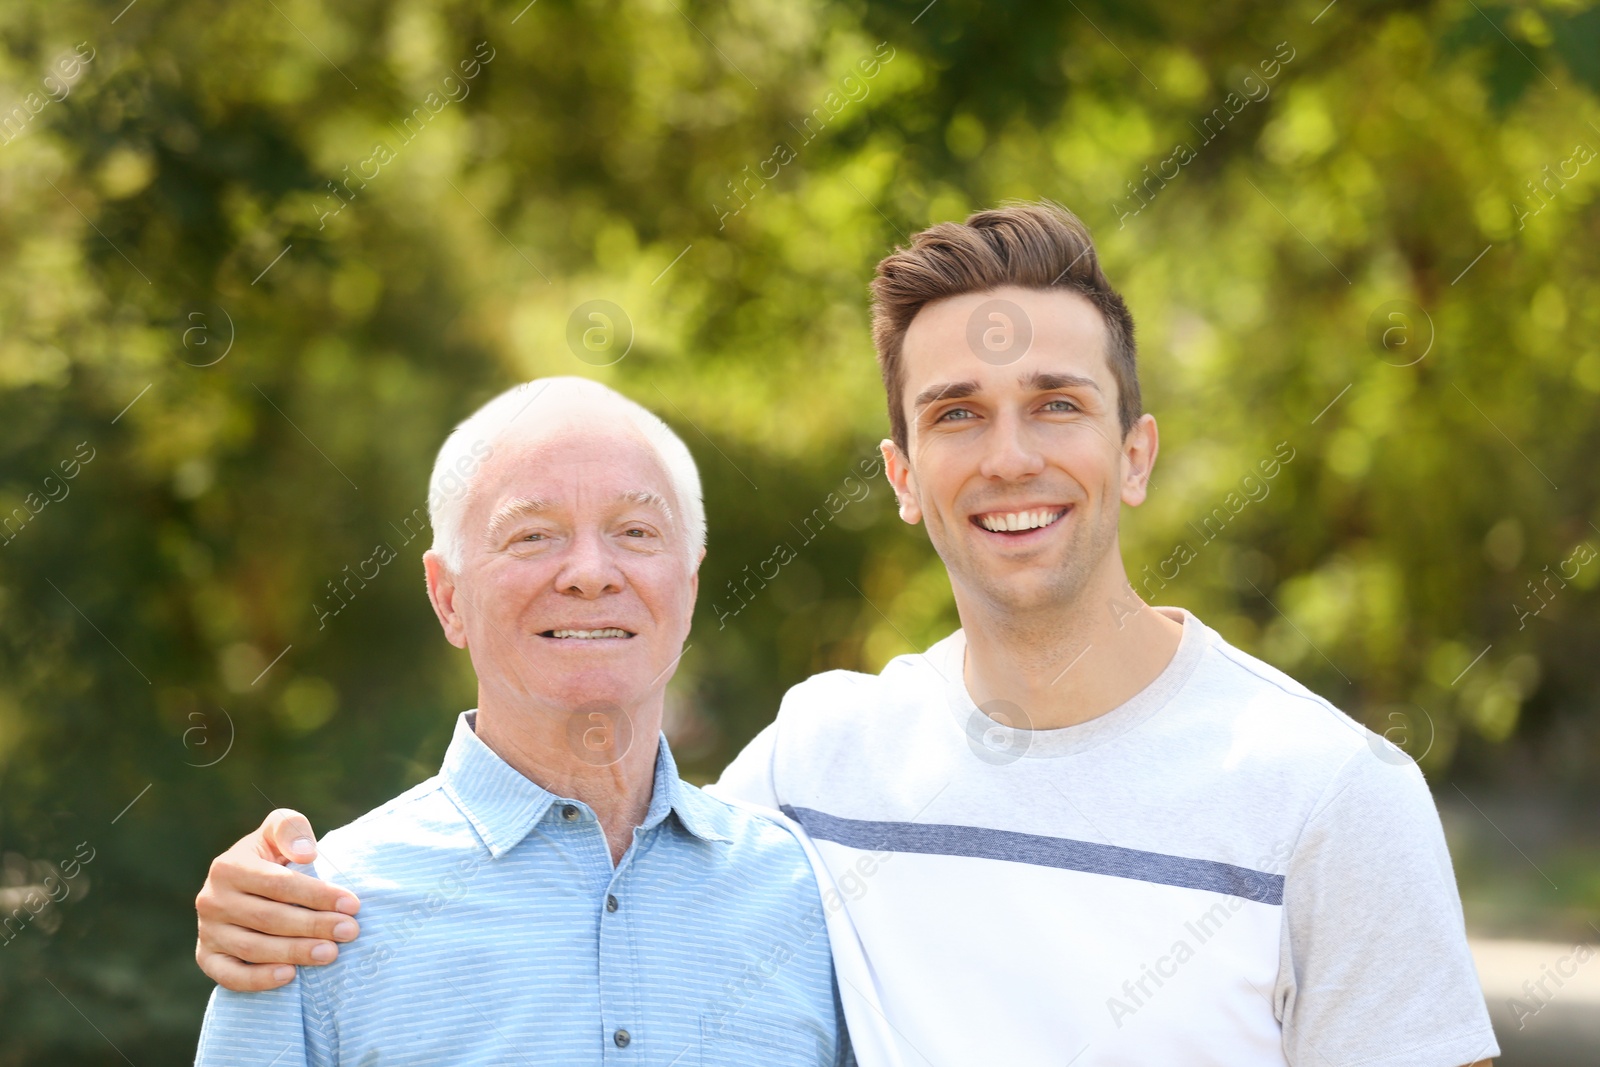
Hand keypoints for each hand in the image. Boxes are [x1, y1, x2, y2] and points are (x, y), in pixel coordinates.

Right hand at [194, 808, 360, 990]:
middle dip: (314, 925)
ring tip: (331, 953)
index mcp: (229, 867)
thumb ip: (291, 828)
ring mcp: (207, 931)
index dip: (317, 895)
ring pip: (252, 948)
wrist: (245, 885)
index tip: (352, 904)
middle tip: (349, 931)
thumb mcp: (279, 831)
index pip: (278, 884)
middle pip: (268, 918)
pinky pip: (229, 975)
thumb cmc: (271, 855)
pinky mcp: (206, 957)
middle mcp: (212, 900)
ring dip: (294, 952)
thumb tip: (306, 853)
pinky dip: (258, 979)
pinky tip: (289, 976)